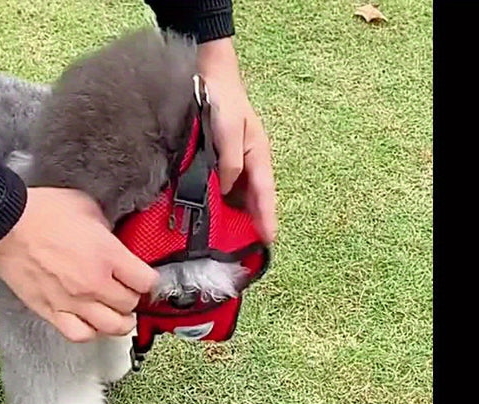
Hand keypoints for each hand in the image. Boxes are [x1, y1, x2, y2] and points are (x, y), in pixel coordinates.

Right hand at [0, 187, 157, 341]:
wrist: (5, 224)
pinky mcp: (52, 311)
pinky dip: (91, 332)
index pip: (146, 282)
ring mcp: (73, 302)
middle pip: (130, 305)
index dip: (148, 280)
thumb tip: (114, 240)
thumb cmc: (42, 212)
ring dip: (119, 322)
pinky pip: (80, 334)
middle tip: (127, 292)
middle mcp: (94, 284)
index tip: (144, 278)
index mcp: (108, 256)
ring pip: (111, 327)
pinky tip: (92, 323)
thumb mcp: (87, 207)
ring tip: (117, 315)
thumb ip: (107, 229)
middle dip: (132, 298)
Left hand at [197, 38, 277, 244]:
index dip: (266, 217)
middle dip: (251, 223)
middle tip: (246, 250)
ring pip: (237, 197)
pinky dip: (218, 203)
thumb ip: (229, 163)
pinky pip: (222, 188)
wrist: (209, 77)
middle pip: (252, 200)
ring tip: (227, 241)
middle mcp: (248, 163)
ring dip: (233, 216)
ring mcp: (234, 163)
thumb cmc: (223, 101)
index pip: (265, 193)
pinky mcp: (218, 161)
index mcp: (258, 156)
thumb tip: (226, 189)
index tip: (269, 239)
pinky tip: (209, 216)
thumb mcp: (229, 132)